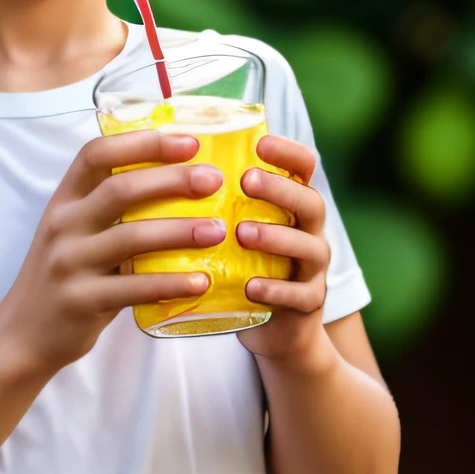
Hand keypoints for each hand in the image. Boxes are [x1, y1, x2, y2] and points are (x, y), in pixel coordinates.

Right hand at [0, 128, 226, 378]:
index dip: (143, 143)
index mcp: (64, 201)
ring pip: (130, 238)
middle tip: (213, 180)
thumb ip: (113, 212)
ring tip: (217, 231)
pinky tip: (200, 282)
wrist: (23, 334)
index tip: (189, 142)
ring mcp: (69, 263)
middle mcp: (63, 226)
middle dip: (172, 180)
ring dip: (180, 231)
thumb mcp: (76, 234)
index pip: (97, 155)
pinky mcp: (81, 300)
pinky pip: (134, 288)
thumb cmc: (64, 278)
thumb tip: (184, 187)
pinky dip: (170, 283)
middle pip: (120, 190)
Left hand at [236, 133, 329, 362]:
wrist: (275, 330)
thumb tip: (161, 167)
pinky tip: (250, 288)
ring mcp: (313, 269)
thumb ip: (216, 204)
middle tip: (247, 180)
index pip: (304, 169)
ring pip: (308, 248)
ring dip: (276, 238)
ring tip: (243, 233)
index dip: (289, 152)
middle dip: (279, 189)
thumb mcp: (235, 233)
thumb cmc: (245, 270)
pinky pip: (298, 295)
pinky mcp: (308, 303)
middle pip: (309, 202)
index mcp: (293, 208)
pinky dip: (274, 290)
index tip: (260, 143)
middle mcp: (310, 232)